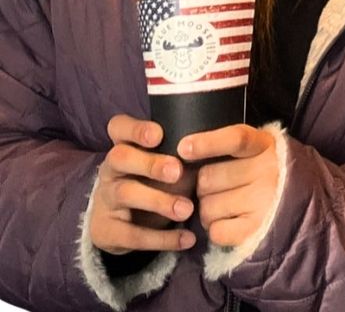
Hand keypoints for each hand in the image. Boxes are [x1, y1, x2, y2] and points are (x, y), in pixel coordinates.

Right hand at [90, 115, 196, 254]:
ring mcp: (105, 198)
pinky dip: (162, 238)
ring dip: (159, 201)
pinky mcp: (106, 230)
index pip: (118, 127)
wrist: (119, 223)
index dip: (135, 129)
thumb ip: (181, 152)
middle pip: (120, 158)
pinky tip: (186, 239)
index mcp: (125, 145)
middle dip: (150, 163)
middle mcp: (111, 169)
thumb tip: (216, 145)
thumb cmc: (153, 181)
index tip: (159, 134)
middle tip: (177, 171)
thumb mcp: (163, 162)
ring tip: (187, 209)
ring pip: (125, 194)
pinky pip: (131, 235)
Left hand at [179, 125, 278, 247]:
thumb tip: (185, 152)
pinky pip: (217, 231)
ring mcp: (264, 200)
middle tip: (217, 188)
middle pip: (208, 178)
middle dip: (203, 186)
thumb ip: (229, 147)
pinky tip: (229, 222)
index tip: (183, 148)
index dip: (208, 143)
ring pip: (207, 207)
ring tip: (224, 206)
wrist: (301, 200)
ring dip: (207, 210)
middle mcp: (267, 170)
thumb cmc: (266, 170)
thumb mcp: (257, 148)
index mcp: (264, 145)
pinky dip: (216, 229)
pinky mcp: (258, 228)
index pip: (235, 139)